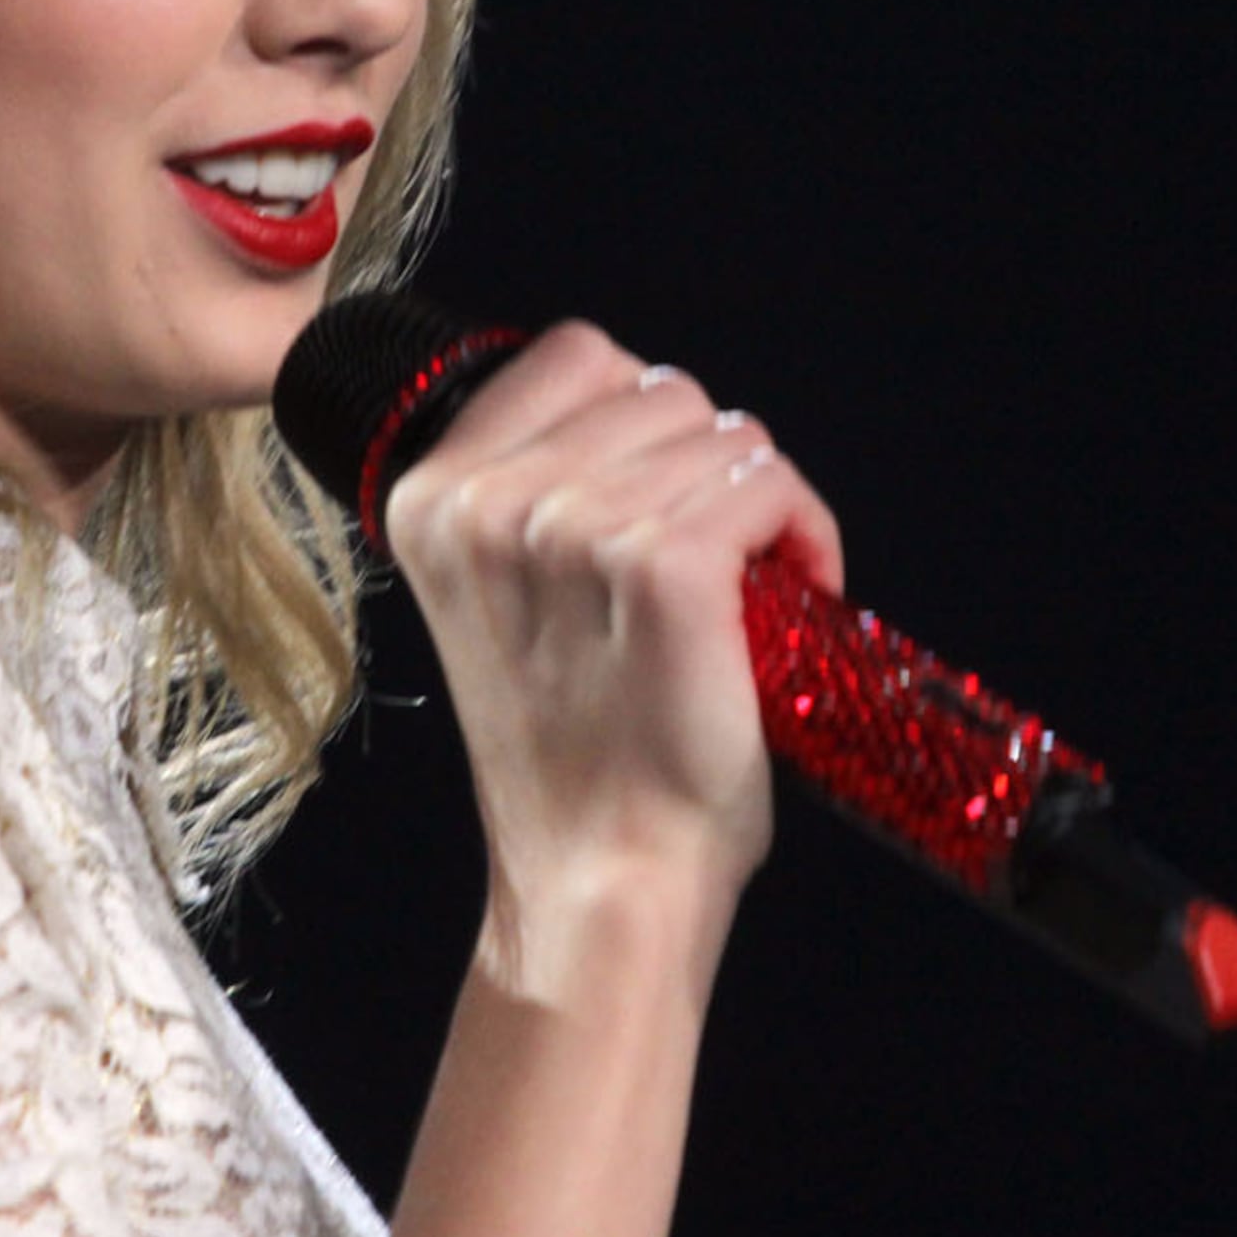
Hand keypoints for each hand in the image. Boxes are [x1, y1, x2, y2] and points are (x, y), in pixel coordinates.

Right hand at [379, 322, 846, 985]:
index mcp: (429, 498)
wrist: (603, 879)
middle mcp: (489, 503)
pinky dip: (806, 533)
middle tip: (713, 560)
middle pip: (660, 389)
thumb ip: (529, 494)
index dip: (641, 420)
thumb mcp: (499, 598)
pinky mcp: (668, 568)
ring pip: (724, 432)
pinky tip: (796, 593)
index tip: (657, 499)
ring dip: (760, 502)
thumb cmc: (573, 755)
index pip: (575, 356)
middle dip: (706, 464)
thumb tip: (634, 405)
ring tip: (752, 589)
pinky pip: (770, 483)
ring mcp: (575, 530)